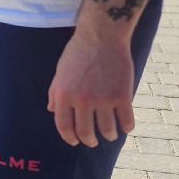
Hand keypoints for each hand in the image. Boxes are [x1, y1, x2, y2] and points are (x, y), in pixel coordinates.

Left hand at [47, 30, 134, 146]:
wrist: (101, 36)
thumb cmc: (78, 52)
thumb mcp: (60, 71)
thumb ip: (55, 92)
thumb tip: (52, 110)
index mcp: (64, 95)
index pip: (64, 126)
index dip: (69, 137)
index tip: (75, 141)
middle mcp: (82, 100)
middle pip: (85, 132)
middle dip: (89, 140)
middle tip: (92, 141)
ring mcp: (103, 99)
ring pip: (107, 130)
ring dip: (108, 135)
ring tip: (109, 134)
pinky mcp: (122, 96)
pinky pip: (126, 120)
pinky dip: (126, 127)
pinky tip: (125, 126)